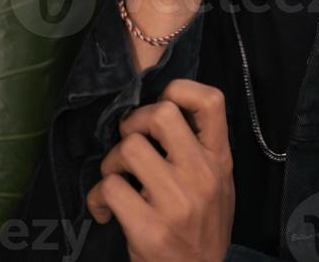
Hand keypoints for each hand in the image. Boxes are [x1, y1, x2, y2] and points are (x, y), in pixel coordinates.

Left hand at [86, 79, 234, 261]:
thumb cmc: (203, 228)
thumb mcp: (219, 184)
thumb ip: (201, 148)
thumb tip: (167, 107)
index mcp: (220, 160)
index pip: (211, 101)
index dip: (181, 89)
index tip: (163, 103)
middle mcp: (201, 175)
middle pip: (161, 114)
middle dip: (133, 122)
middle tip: (129, 140)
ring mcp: (176, 202)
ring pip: (128, 148)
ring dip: (112, 161)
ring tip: (116, 178)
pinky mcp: (149, 229)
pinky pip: (110, 188)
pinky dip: (98, 196)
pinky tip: (105, 208)